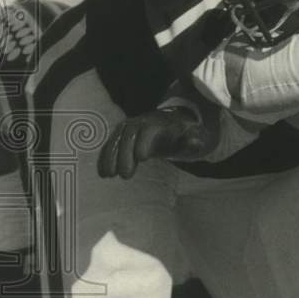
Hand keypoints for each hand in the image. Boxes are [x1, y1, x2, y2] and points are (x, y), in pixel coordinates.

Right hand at [97, 107, 212, 178]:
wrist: (170, 123)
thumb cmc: (182, 133)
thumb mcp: (192, 136)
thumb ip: (193, 140)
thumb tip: (196, 142)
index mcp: (158, 122)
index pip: (148, 130)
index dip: (144, 141)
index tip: (143, 158)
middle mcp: (140, 122)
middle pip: (129, 135)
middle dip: (125, 154)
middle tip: (126, 175)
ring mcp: (128, 127)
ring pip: (116, 139)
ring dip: (110, 157)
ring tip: (108, 175)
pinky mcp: (120, 135)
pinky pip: (110, 144)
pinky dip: (105, 157)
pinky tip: (102, 172)